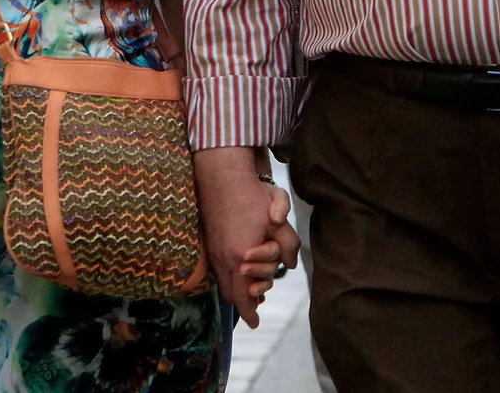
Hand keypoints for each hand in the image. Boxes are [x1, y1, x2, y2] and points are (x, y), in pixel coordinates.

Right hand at [195, 148, 299, 327]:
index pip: (243, 295)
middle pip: (231, 293)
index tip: (255, 323)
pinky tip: (239, 270)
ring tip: (249, 291)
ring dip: (236, 290)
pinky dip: (228, 276)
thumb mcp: (279, 218)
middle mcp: (223, 257)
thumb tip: (291, 264)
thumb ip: (289, 244)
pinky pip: (218, 269)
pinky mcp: (208, 241)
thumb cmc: (252, 195)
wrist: (221, 175)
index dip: (249, 312)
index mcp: (241, 256)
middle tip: (254, 308)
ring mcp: (212, 250)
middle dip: (243, 304)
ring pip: (222, 281)